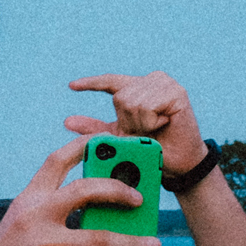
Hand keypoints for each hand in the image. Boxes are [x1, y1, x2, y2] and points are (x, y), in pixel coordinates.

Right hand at [0, 136, 160, 245]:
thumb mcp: (21, 221)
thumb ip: (51, 210)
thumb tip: (99, 211)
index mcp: (29, 198)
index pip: (58, 160)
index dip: (85, 145)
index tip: (109, 139)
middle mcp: (35, 216)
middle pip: (86, 191)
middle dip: (119, 191)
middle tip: (140, 199)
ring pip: (99, 240)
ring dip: (132, 243)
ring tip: (153, 245)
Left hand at [66, 71, 208, 171]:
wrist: (178, 164)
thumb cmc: (153, 150)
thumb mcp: (119, 139)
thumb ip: (96, 129)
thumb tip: (67, 122)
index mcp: (137, 88)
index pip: (110, 81)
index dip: (91, 84)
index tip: (71, 86)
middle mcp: (151, 81)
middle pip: (120, 97)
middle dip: (128, 122)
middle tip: (145, 130)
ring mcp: (164, 84)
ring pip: (132, 102)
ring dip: (140, 124)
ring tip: (156, 127)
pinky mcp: (176, 92)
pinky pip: (147, 106)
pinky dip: (151, 122)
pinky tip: (165, 123)